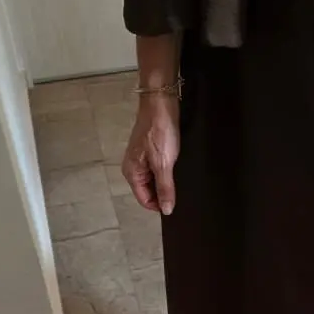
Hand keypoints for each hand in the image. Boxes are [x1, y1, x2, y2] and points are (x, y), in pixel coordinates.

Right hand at [121, 94, 180, 215]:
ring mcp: (142, 158)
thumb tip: (167, 210)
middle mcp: (134, 168)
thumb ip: (165, 188)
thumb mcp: (164, 164)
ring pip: (155, 180)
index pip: (144, 200)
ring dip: (166, 183)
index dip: (160, 205)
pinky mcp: (151, 150)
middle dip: (163, 194)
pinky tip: (178, 169)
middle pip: (149, 191)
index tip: (176, 205)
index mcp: (132, 173)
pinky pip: (158, 169)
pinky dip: (167, 172)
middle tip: (181, 193)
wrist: (161, 103)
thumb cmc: (159, 132)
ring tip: (181, 181)